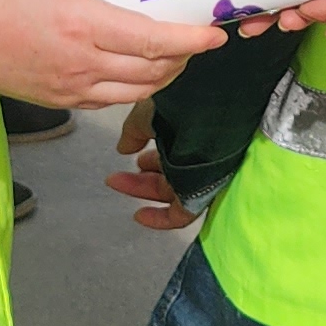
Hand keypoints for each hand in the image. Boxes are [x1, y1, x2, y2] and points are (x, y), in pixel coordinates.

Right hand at [0, 0, 223, 112]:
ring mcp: (73, 89)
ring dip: (164, 75)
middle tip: (197, 37)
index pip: (153, 40)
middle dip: (185, 58)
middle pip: (154, 71)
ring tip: (174, 52)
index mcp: (83, 25)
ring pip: (137, 91)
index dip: (190, 40)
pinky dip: (135, 86)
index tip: (215, 33)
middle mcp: (84, 64)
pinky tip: (138, 66)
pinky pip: (112, 99)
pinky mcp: (62, 102)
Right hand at [105, 97, 195, 233]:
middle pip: (166, 173)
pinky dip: (159, 218)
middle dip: (139, 175)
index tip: (132, 155)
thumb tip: (124, 147)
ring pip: (169, 191)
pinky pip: (179, 216)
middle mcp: (198, 157)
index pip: (168, 150)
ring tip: (119, 182)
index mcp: (190, 134)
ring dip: (141, 190)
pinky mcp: (202, 198)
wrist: (208, 116)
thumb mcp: (148, 114)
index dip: (148, 156)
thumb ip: (133, 132)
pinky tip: (140, 215)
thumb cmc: (186, 107)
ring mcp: (202, 178)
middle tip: (117, 176)